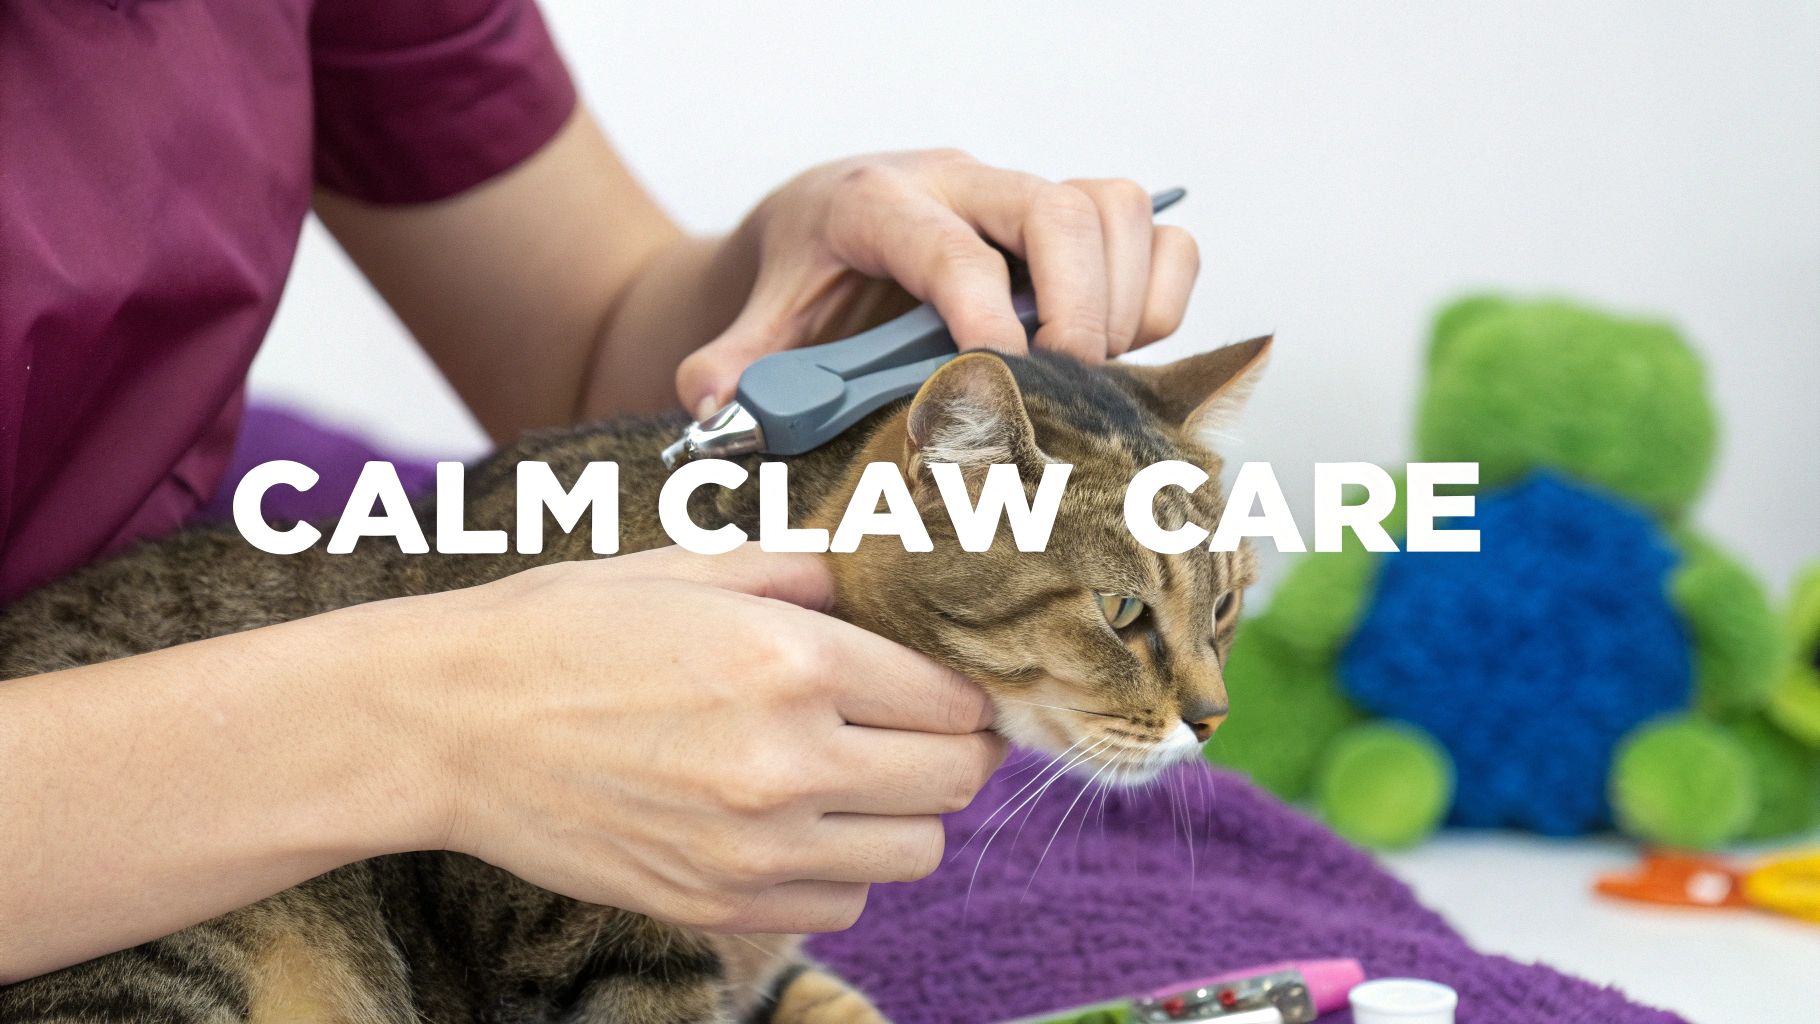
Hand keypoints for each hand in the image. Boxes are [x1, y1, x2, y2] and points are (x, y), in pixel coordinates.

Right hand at [419, 545, 1004, 932]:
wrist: (450, 723)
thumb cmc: (563, 630)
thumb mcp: (690, 569)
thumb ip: (803, 573)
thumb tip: (875, 590)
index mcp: (792, 661)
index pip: (950, 698)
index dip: (961, 690)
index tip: (947, 687)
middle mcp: (788, 762)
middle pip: (953, 780)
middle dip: (955, 750)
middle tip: (925, 729)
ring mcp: (753, 848)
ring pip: (914, 852)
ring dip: (906, 813)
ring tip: (864, 777)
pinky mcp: (716, 904)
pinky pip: (844, 904)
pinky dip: (845, 867)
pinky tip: (805, 824)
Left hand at [675, 150, 1201, 416]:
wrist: (822, 227)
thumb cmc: (802, 274)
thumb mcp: (759, 315)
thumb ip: (736, 365)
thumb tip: (717, 407)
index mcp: (879, 204)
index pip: (949, 248)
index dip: (984, 314)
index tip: (1003, 380)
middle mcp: (962, 185)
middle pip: (1058, 209)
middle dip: (1078, 307)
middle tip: (1066, 387)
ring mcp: (1021, 198)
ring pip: (1113, 208)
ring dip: (1125, 300)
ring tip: (1093, 372)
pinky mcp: (1067, 221)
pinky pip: (1150, 230)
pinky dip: (1161, 287)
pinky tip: (1124, 348)